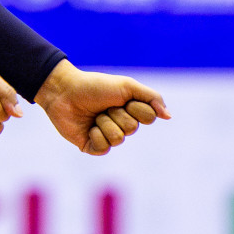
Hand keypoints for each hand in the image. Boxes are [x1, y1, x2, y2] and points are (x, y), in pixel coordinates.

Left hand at [33, 59, 168, 154]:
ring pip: (118, 138)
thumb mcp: (126, 86)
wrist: (64, 91)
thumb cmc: (94, 86)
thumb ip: (151, 98)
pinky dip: (95, 134)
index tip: (122, 97)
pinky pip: (104, 148)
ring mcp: (107, 136)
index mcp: (131, 110)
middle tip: (104, 105)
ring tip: (93, 114)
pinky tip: (87, 127)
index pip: (148, 117)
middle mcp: (121, 124)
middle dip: (116, 113)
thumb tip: (169, 116)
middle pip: (132, 128)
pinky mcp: (93, 146)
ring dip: (104, 122)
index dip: (135, 107)